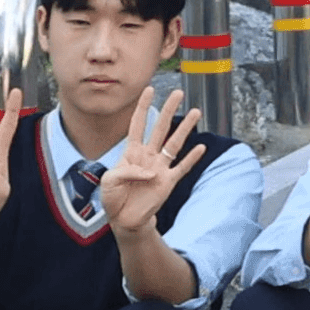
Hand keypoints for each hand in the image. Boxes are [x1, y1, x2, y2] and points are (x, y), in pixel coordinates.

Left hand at [97, 86, 207, 235]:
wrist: (124, 220)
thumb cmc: (113, 198)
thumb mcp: (109, 181)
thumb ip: (126, 171)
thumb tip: (149, 171)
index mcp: (131, 152)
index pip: (137, 124)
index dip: (143, 107)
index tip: (149, 90)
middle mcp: (148, 156)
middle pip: (160, 128)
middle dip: (168, 110)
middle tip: (178, 93)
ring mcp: (160, 167)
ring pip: (175, 143)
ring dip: (185, 128)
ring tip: (196, 112)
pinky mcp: (168, 182)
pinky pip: (182, 167)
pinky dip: (192, 158)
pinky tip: (201, 146)